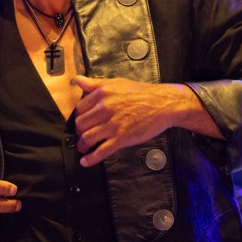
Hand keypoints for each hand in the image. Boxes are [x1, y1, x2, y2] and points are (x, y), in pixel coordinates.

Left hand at [72, 75, 222, 165]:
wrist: (163, 104)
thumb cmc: (142, 93)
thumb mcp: (117, 83)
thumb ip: (95, 83)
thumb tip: (78, 80)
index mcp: (102, 94)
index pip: (80, 108)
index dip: (78, 117)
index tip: (81, 122)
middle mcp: (104, 108)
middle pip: (80, 124)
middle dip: (79, 132)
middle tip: (82, 135)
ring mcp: (113, 124)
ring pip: (88, 138)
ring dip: (82, 145)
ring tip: (83, 148)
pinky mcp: (121, 138)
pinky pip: (102, 150)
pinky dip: (91, 158)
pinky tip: (85, 162)